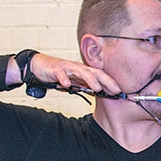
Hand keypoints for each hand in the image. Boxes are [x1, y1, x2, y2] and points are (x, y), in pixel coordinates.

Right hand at [7, 53, 121, 96]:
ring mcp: (67, 67)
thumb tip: (100, 94)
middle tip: (115, 90)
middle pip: (94, 72)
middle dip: (105, 80)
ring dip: (89, 79)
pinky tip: (67, 85)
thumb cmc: (60, 74)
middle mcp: (78, 67)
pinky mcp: (55, 69)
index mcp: (84, 71)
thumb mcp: (75, 81)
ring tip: (96, 88)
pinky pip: (60, 73)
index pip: (100, 75)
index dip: (110, 82)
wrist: (40, 66)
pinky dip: (64, 78)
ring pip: (80, 71)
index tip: (120, 91)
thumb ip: (86, 86)